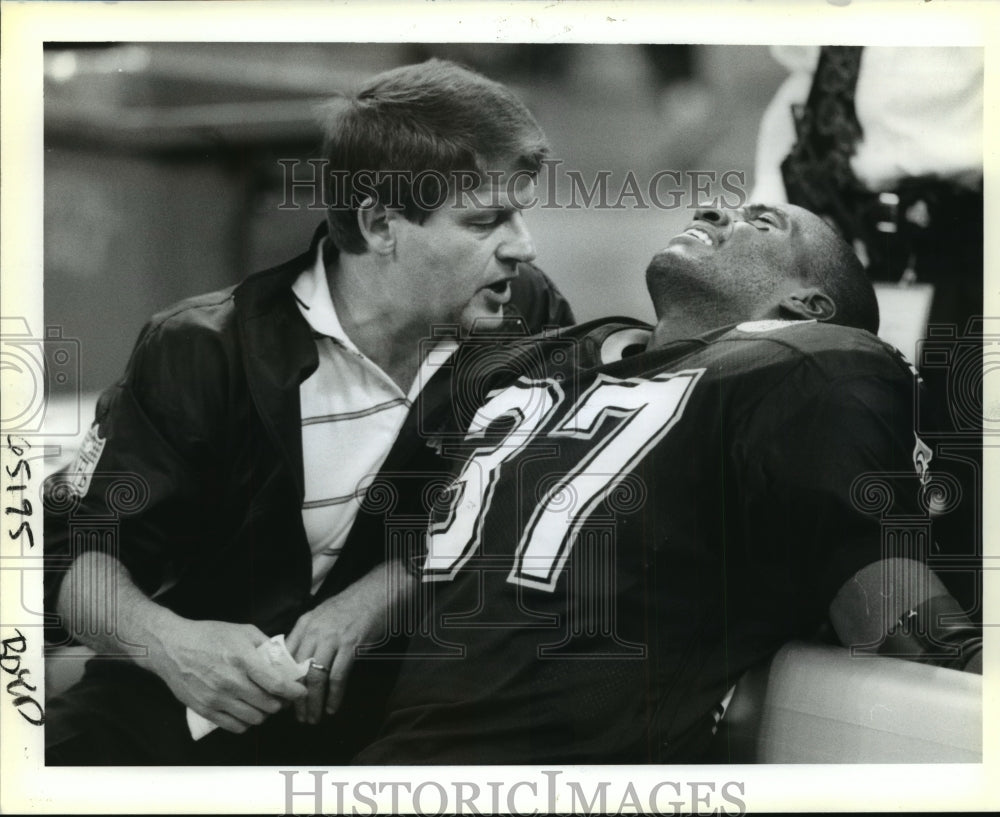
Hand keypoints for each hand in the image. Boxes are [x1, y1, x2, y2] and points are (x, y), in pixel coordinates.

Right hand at [150, 616, 306, 733]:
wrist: (172, 647)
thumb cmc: (209, 635)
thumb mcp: (243, 631)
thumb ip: (266, 645)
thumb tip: (285, 659)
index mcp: (243, 659)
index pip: (276, 684)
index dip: (293, 691)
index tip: (301, 690)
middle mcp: (230, 681)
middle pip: (268, 705)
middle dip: (281, 702)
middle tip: (283, 697)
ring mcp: (216, 698)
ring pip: (254, 718)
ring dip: (265, 714)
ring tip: (266, 704)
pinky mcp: (205, 710)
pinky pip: (235, 727)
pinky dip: (247, 723)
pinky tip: (248, 712)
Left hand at [286, 561, 413, 723]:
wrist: (377, 593)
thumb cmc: (351, 606)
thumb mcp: (323, 616)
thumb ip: (309, 635)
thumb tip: (298, 661)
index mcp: (304, 624)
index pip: (285, 658)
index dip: (282, 682)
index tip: (284, 699)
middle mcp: (314, 632)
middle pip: (298, 671)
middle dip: (296, 698)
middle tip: (298, 716)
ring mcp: (332, 638)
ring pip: (316, 677)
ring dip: (313, 702)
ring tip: (313, 717)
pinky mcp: (350, 645)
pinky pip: (338, 676)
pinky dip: (335, 695)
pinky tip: (333, 707)